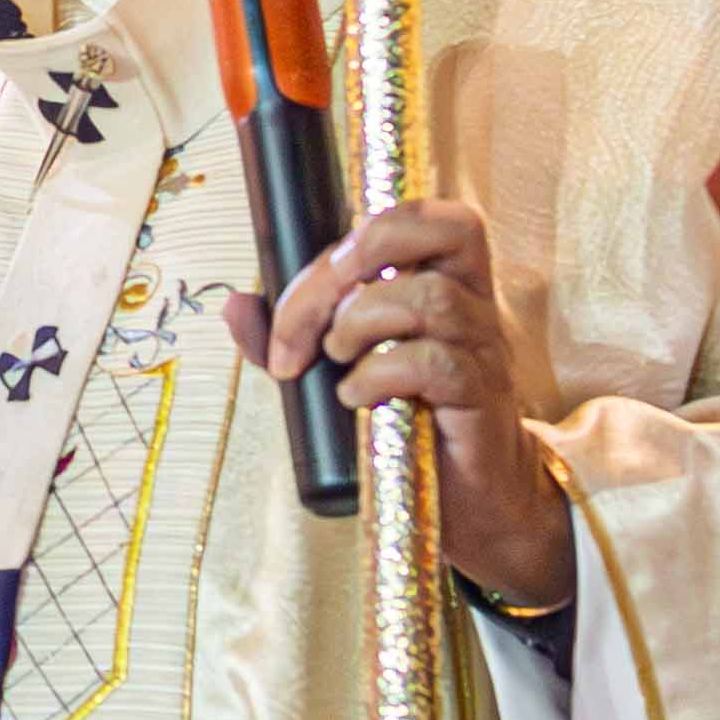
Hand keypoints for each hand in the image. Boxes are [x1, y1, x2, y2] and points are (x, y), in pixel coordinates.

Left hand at [250, 198, 571, 607]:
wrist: (472, 502)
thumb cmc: (409, 424)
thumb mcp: (342, 368)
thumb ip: (292, 336)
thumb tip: (236, 306)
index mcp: (447, 283)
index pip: (424, 217)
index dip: (363, 230)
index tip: (310, 284)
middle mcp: (475, 305)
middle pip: (445, 230)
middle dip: (361, 253)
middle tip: (316, 312)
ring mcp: (483, 350)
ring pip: (431, 297)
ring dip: (361, 321)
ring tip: (336, 358)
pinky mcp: (480, 399)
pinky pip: (435, 363)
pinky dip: (379, 373)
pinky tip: (356, 396)